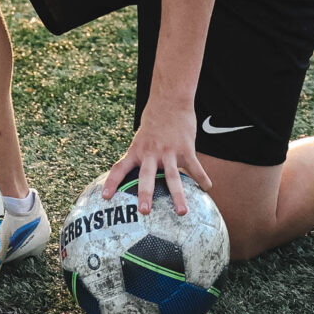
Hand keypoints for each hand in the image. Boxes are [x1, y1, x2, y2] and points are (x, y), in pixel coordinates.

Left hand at [101, 101, 211, 216]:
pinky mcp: (186, 149)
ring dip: (178, 196)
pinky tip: (207, 189)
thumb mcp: (141, 139)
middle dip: (145, 194)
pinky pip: (195, 167)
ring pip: (173, 177)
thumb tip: (139, 180)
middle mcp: (151, 153)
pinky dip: (202, 178)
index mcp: (137, 151)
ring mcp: (169, 152)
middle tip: (144, 211)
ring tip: (182, 212)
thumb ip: (141, 158)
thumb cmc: (154, 123)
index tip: (105, 198)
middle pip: (146, 176)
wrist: (169, 102)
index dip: (111, 183)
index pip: (120, 168)